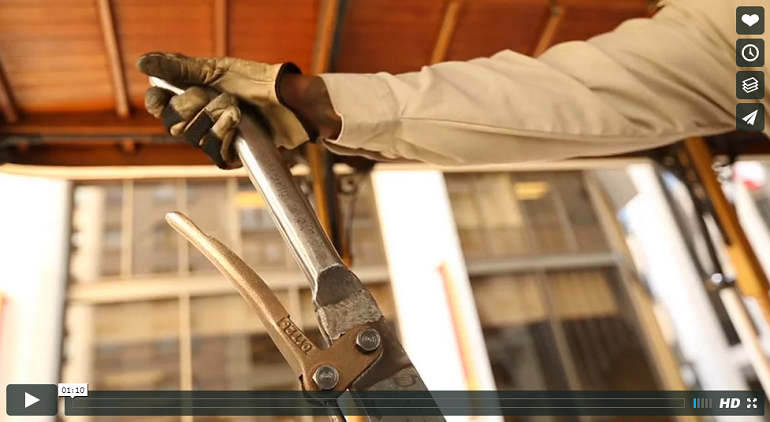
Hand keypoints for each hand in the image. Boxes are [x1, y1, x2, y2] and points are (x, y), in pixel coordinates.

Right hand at [136, 52, 313, 168]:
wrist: (289, 100)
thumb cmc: (257, 82)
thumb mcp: (217, 69)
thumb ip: (180, 68)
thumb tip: (142, 62)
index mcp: (191, 97)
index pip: (160, 107)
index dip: (158, 103)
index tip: (162, 97)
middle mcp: (199, 120)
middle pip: (172, 125)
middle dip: (192, 107)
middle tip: (213, 95)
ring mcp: (215, 139)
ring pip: (194, 139)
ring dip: (215, 118)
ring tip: (236, 107)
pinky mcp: (231, 155)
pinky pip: (214, 154)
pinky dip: (224, 135)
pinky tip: (238, 124)